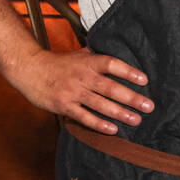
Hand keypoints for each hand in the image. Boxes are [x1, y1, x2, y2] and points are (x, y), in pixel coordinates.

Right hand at [7, 46, 153, 133]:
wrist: (30, 69)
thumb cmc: (59, 63)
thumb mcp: (80, 54)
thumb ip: (99, 55)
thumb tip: (121, 49)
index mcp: (88, 62)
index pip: (112, 64)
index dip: (128, 72)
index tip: (144, 80)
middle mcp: (82, 77)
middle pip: (110, 88)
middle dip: (131, 98)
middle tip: (149, 106)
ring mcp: (73, 92)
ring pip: (100, 104)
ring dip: (119, 113)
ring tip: (136, 119)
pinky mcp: (64, 106)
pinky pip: (84, 117)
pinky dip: (99, 124)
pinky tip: (113, 130)